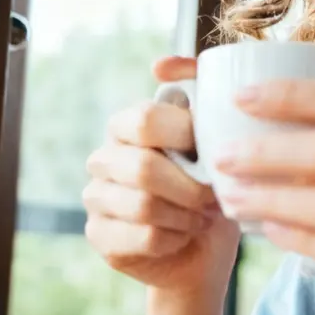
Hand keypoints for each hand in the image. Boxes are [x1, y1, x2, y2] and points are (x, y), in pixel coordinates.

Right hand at [84, 56, 240, 293]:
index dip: (184, 136)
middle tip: (214, 198)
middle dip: (191, 188)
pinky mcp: (99, 235)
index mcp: (128, 125)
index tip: (215, 153)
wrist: (204, 249)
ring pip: (143, 206)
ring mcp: (96, 197)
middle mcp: (104, 157)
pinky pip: (144, 237)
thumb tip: (161, 65)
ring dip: (186, 215)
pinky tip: (184, 235)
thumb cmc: (213, 186)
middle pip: (142, 169)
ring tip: (202, 217)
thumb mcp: (218, 140)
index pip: (143, 120)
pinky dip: (177, 238)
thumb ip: (199, 97)